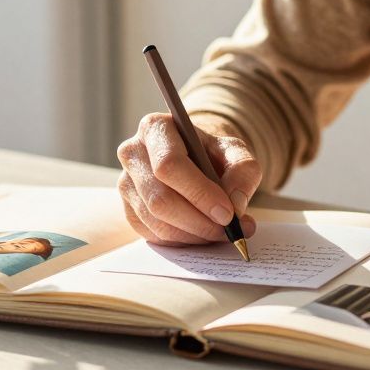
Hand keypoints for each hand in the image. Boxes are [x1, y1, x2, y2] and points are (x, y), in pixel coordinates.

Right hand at [116, 113, 260, 244]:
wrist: (194, 160)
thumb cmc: (211, 154)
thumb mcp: (235, 152)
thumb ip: (243, 172)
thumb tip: (235, 205)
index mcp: (156, 129)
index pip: (170, 164)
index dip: (199, 193)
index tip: (227, 213)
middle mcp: (133, 154)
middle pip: (160, 199)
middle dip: (199, 222)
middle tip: (229, 230)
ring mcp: (127, 184)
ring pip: (157, 222)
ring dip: (194, 235)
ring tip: (221, 232)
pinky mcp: (128, 210)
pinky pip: (154, 235)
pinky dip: (183, 240)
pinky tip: (202, 233)